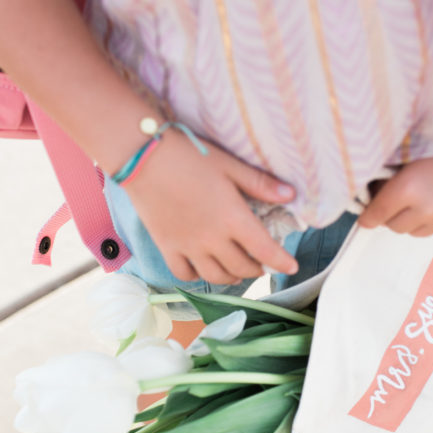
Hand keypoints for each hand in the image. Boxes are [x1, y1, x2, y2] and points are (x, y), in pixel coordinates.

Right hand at [124, 133, 299, 284]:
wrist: (142, 157)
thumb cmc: (189, 155)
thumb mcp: (229, 165)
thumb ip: (260, 184)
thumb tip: (290, 195)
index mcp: (233, 218)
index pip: (265, 250)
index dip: (281, 262)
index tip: (291, 266)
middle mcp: (212, 239)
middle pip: (242, 268)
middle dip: (257, 269)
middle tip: (262, 263)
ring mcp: (188, 246)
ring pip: (216, 276)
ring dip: (232, 277)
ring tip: (238, 269)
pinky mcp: (167, 247)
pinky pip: (185, 274)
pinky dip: (198, 276)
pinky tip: (203, 267)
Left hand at [357, 155, 432, 235]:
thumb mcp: (408, 155)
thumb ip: (387, 177)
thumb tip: (370, 195)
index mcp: (407, 188)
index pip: (376, 213)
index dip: (367, 216)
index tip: (364, 216)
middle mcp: (425, 209)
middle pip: (392, 226)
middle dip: (388, 215)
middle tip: (391, 199)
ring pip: (411, 232)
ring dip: (408, 220)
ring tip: (415, 200)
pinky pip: (431, 230)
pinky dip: (427, 220)